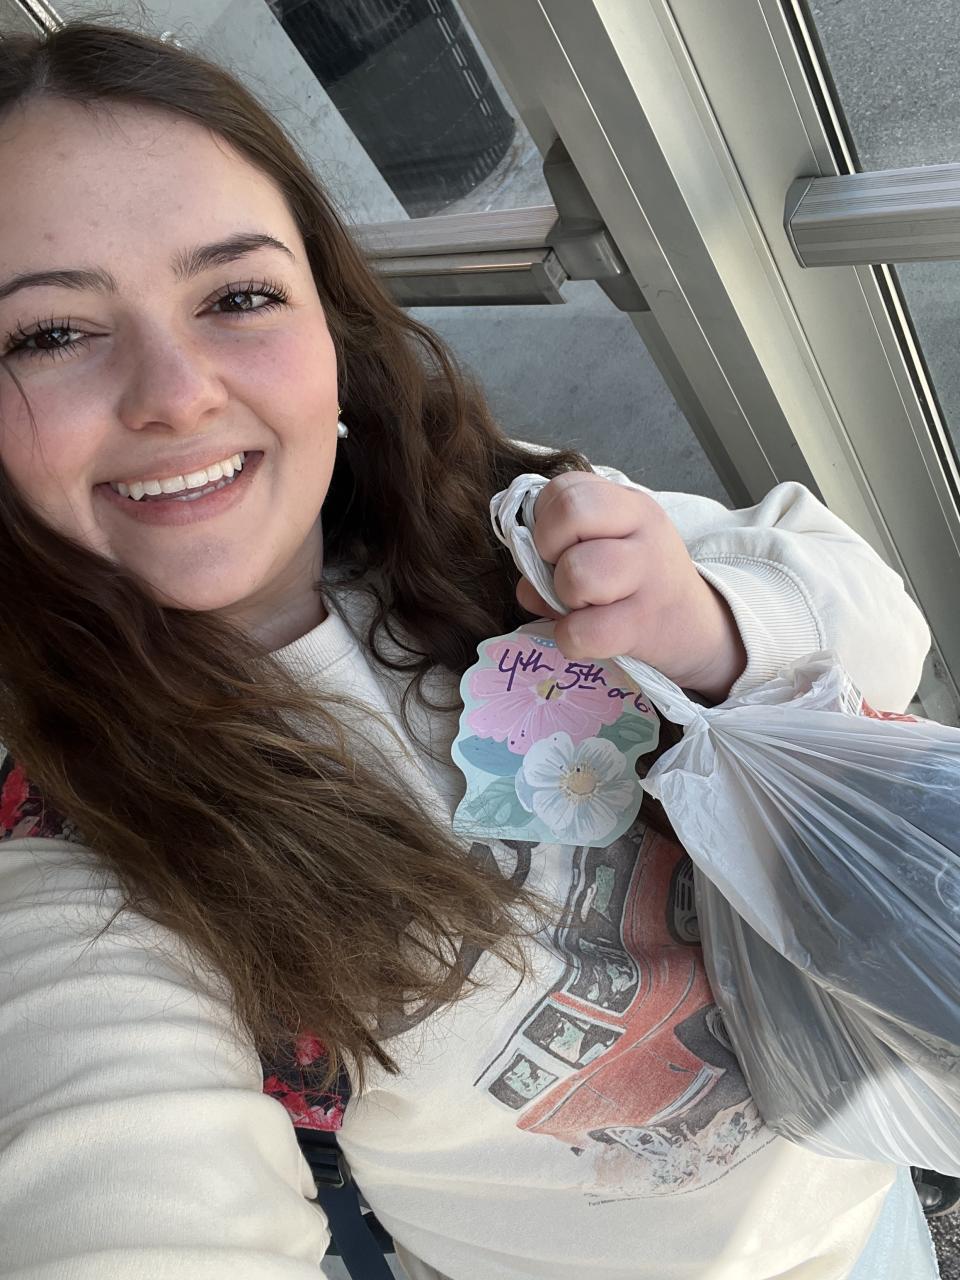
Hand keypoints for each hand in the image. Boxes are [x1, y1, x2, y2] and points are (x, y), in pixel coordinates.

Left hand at [516, 472, 746, 702]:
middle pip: (571, 514)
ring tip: (583, 604)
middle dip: (549, 549)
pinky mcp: (644, 623)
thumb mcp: (609, 549)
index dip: (544, 519)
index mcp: (628, 504)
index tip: (557, 545)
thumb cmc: (637, 584)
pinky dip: (571, 638)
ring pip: (578, 573)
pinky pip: (585, 631)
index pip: (565, 487)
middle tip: (566, 573)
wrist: (695, 626)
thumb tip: (526, 585)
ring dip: (565, 596)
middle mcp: (643, 530)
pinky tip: (584, 635)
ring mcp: (649, 575)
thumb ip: (558, 553)